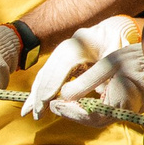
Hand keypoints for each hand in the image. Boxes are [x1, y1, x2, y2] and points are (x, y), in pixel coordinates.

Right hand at [27, 16, 143, 126]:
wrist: (110, 29)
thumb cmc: (115, 42)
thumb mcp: (115, 52)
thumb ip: (106, 70)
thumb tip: (99, 91)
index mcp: (76, 48)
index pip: (58, 70)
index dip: (51, 88)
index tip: (44, 105)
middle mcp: (63, 49)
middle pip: (47, 74)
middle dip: (39, 95)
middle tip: (35, 115)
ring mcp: (59, 53)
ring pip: (43, 75)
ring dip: (35, 94)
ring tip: (28, 112)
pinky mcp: (59, 59)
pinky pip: (46, 75)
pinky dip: (39, 89)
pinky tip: (34, 102)